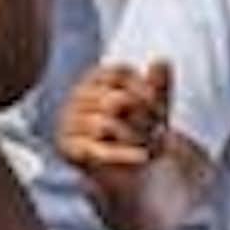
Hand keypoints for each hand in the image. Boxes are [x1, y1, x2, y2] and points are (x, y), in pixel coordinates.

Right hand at [59, 59, 170, 176]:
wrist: (133, 169)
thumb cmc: (141, 130)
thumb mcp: (155, 106)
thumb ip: (159, 84)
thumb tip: (161, 60)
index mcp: (95, 79)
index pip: (120, 73)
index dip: (145, 90)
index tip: (160, 108)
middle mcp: (77, 96)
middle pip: (115, 99)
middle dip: (142, 116)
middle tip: (156, 131)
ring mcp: (68, 122)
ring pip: (106, 124)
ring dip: (134, 136)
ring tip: (146, 145)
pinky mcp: (68, 148)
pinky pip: (97, 149)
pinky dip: (124, 154)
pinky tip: (143, 157)